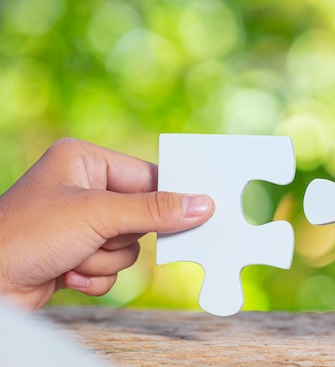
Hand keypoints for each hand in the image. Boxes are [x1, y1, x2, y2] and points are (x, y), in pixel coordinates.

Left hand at [0, 138, 213, 309]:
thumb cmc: (28, 234)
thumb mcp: (98, 215)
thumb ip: (154, 210)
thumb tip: (202, 204)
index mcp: (85, 161)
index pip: (147, 175)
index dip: (168, 196)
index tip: (199, 210)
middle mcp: (84, 188)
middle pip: (141, 214)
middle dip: (119, 236)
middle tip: (101, 238)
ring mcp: (81, 222)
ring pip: (129, 245)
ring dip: (105, 260)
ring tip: (72, 258)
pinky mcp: (78, 252)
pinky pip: (113, 266)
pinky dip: (95, 276)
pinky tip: (66, 274)